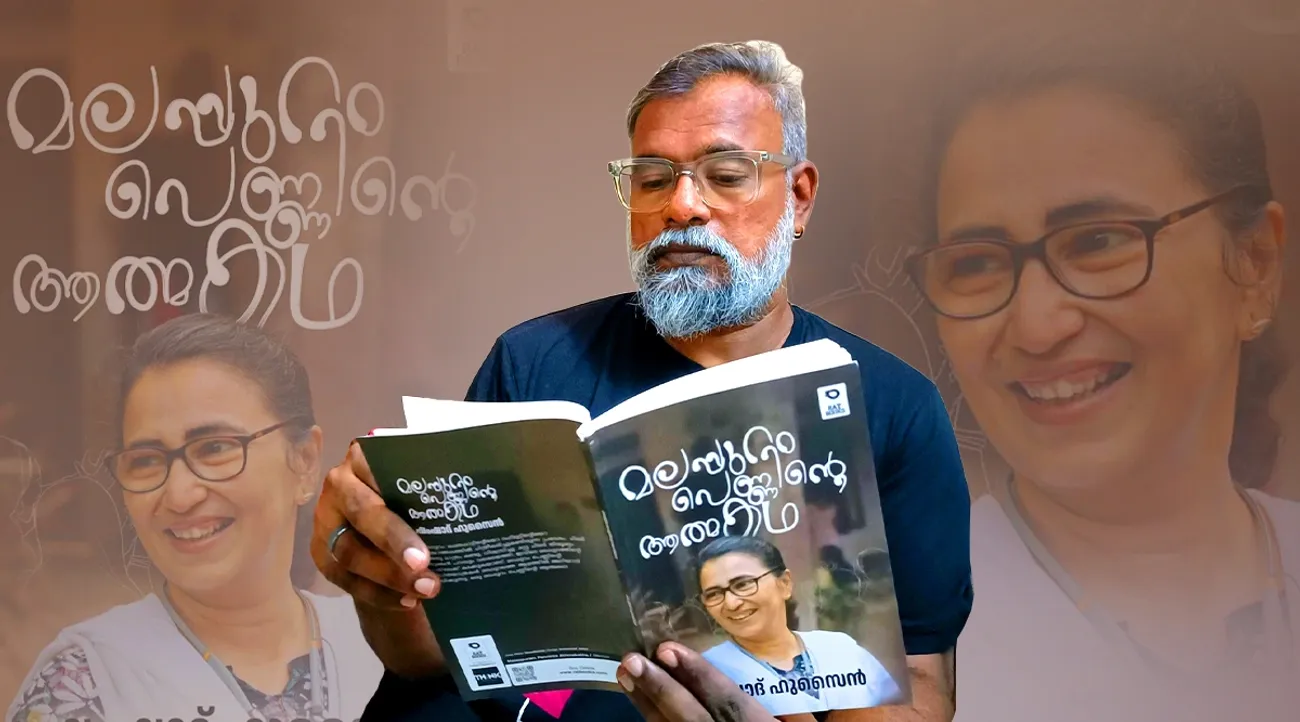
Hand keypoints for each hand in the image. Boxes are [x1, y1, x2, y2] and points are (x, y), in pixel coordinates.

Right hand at [310, 440, 439, 609]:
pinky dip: (379, 594)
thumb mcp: (422, 486)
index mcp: (365, 457)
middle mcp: (340, 485)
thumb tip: (476, 497)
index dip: (402, 487)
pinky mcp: (321, 555)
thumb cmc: (413, 500)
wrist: (387, 532)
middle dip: (394, 541)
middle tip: (424, 563)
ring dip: (390, 576)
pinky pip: (346, 581)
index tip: (430, 507)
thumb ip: (434, 488)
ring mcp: (326, 522)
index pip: (377, 465)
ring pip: (350, 553)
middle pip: (363, 513)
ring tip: (426, 588)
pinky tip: (408, 600)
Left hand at [617, 642, 816, 721]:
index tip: (668, 649)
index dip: (699, 676)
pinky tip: (644, 709)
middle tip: (631, 661)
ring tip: (627, 678)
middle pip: (693, 719)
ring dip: (648, 708)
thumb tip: (759, 673)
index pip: (729, 703)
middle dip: (662, 689)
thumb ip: (785, 713)